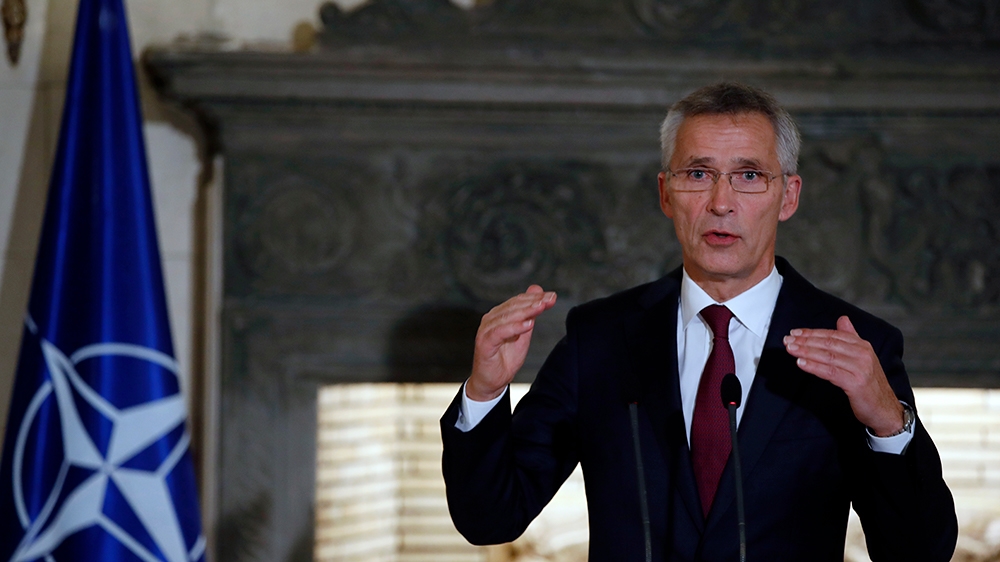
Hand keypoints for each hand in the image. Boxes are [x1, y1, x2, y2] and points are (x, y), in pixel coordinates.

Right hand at [467, 285, 556, 400]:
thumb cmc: (505, 358)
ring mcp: (486, 330)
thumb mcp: (523, 333)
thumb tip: (537, 291)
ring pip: (507, 316)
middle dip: (533, 302)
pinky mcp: (485, 343)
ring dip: (526, 311)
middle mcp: (491, 319)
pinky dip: (514, 327)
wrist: (492, 381)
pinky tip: (528, 325)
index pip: (519, 301)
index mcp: (500, 315)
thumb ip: (530, 314)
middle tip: (549, 299)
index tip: (552, 296)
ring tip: (541, 307)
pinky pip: (500, 332)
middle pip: (514, 306)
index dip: (536, 297)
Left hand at [783, 316, 903, 435]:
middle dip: (805, 341)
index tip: (795, 333)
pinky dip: (814, 366)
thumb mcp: (862, 358)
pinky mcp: (856, 383)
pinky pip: (830, 372)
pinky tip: (801, 363)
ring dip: (806, 351)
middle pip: (828, 343)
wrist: (885, 409)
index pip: (833, 335)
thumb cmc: (869, 385)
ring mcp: (860, 368)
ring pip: (827, 356)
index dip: (812, 333)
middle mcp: (862, 354)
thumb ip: (851, 338)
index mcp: (862, 346)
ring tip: (790, 349)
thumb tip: (842, 319)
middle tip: (787, 340)